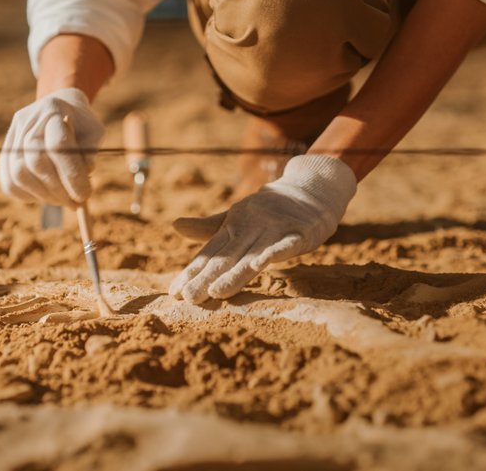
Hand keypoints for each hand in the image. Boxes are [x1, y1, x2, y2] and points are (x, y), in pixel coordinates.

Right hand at [0, 88, 103, 206]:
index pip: (57, 146)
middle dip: (58, 189)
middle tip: (75, 203)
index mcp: (53, 110)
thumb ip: (90, 153)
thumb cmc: (82, 124)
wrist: (60, 108)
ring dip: (43, 195)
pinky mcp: (5, 152)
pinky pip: (8, 182)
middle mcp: (27, 121)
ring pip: (18, 174)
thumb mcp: (95, 132)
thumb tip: (83, 176)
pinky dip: (28, 195)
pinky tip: (46, 196)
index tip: (85, 194)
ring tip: (62, 200)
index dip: (71, 174)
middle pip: (35, 162)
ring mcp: (12, 136)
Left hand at [169, 154, 356, 303]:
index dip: (193, 272)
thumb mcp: (237, 216)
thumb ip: (209, 227)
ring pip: (252, 255)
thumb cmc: (270, 208)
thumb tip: (174, 225)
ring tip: (216, 291)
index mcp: (234, 226)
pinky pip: (286, 244)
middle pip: (227, 257)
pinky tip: (260, 265)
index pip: (211, 253)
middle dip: (207, 278)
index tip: (174, 292)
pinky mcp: (299, 231)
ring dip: (235, 273)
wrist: (311, 187)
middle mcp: (251, 226)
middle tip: (188, 298)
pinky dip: (274, 253)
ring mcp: (275, 228)